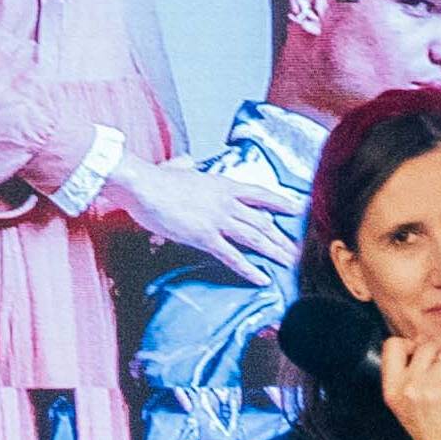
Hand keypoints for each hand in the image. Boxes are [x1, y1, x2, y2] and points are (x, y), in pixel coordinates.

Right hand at [112, 152, 296, 279]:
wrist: (142, 185)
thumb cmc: (155, 178)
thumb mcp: (178, 168)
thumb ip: (187, 166)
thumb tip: (186, 161)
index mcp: (223, 185)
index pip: (260, 193)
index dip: (280, 202)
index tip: (297, 209)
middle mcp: (227, 202)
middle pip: (264, 221)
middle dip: (283, 238)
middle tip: (298, 250)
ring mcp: (218, 220)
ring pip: (256, 239)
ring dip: (275, 253)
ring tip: (290, 264)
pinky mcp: (205, 237)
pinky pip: (233, 256)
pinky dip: (250, 269)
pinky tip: (263, 278)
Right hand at [377, 331, 440, 439]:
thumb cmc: (434, 434)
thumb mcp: (409, 407)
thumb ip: (412, 379)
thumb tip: (433, 348)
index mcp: (392, 390)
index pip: (393, 347)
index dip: (411, 341)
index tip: (425, 343)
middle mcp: (408, 387)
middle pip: (426, 345)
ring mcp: (430, 389)